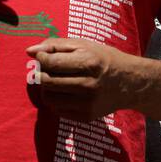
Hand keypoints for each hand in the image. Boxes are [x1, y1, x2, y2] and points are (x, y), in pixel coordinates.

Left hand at [25, 37, 139, 120]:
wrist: (131, 83)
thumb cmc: (103, 59)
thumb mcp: (83, 45)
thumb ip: (54, 45)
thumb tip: (29, 51)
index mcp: (89, 63)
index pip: (50, 63)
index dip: (41, 58)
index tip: (45, 56)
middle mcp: (89, 85)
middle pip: (46, 81)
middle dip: (42, 73)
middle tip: (49, 69)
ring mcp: (88, 103)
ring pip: (48, 97)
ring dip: (47, 88)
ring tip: (57, 80)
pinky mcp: (86, 116)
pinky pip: (56, 109)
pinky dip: (56, 100)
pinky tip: (67, 92)